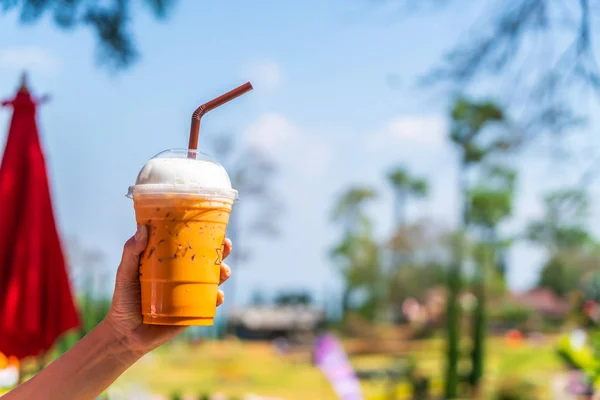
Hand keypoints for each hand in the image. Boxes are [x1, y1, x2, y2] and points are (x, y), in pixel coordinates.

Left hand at [104, 225, 232, 355]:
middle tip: (225, 246)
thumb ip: (131, 252)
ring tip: (223, 272)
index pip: (191, 246)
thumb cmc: (124, 300)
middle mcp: (184, 277)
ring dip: (223, 273)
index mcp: (171, 263)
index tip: (214, 227)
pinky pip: (211, 304)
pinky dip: (217, 298)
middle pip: (208, 261)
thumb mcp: (125, 273)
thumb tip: (142, 228)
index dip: (205, 236)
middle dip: (222, 252)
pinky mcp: (193, 312)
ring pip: (214, 281)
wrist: (126, 334)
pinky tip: (217, 295)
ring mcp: (190, 294)